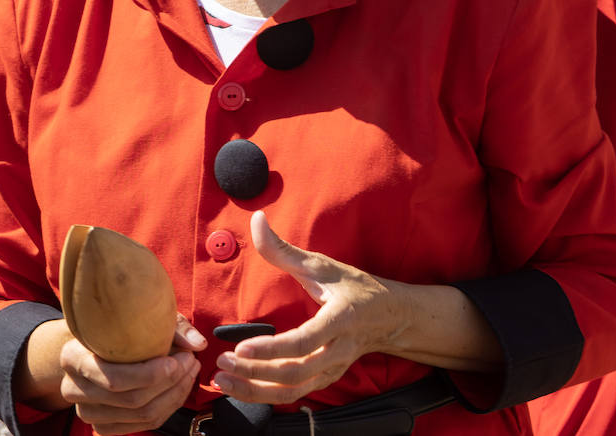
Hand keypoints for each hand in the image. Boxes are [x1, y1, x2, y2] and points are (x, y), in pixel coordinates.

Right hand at [59, 314, 204, 434]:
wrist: (98, 348)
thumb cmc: (121, 330)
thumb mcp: (143, 318)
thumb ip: (173, 327)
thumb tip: (197, 344)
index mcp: (73, 358)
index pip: (113, 378)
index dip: (149, 374)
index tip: (176, 360)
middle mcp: (73, 388)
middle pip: (131, 399)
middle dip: (170, 382)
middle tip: (191, 361)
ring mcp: (86, 411)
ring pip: (140, 414)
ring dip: (174, 395)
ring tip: (189, 371)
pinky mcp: (102, 425)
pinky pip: (142, 425)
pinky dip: (169, 407)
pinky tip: (180, 388)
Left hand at [213, 211, 403, 403]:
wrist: (391, 316)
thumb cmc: (355, 288)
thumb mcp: (322, 265)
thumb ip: (284, 249)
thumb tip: (256, 221)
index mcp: (341, 319)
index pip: (304, 342)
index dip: (271, 348)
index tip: (240, 348)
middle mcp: (339, 349)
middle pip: (295, 372)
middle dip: (256, 372)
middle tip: (224, 363)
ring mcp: (333, 369)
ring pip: (293, 390)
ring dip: (256, 390)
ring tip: (224, 381)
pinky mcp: (326, 379)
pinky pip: (294, 394)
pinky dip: (265, 395)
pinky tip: (241, 387)